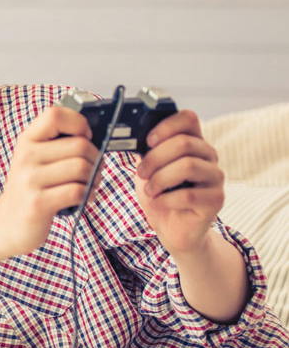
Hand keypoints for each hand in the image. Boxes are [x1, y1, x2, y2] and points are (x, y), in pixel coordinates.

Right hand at [0, 106, 101, 255]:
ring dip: (95, 177)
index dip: (78, 122)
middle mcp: (26, 157)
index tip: (84, 136)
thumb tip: (90, 132)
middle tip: (93, 168)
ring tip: (89, 184)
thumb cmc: (28, 190)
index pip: (55, 114)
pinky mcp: (38, 203)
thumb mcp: (33, 160)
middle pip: (79, 144)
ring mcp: (30, 180)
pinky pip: (78, 191)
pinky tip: (84, 197)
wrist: (5, 225)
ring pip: (82, 167)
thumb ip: (55, 143)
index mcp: (26, 141)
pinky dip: (89, 195)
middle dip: (96, 157)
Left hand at [135, 110, 224, 256]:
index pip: (189, 118)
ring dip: (160, 179)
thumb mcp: (148, 168)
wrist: (172, 229)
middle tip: (141, 173)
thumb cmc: (160, 194)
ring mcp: (215, 178)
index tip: (148, 140)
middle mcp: (208, 156)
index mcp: (192, 142)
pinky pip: (189, 195)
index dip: (167, 125)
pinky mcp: (216, 200)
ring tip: (150, 190)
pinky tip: (158, 203)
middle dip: (155, 158)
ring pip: (188, 166)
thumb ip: (146, 151)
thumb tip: (131, 136)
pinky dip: (165, 199)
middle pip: (185, 143)